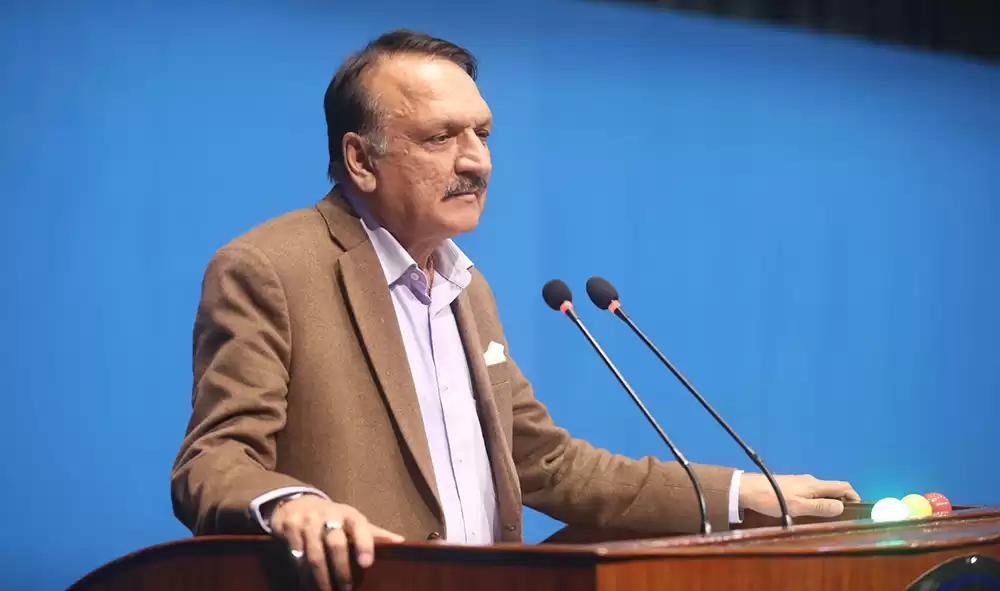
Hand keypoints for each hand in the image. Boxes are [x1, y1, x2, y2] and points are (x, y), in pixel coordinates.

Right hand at [270, 495, 403, 590]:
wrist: (298, 502)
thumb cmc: (333, 517)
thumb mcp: (353, 521)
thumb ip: (375, 534)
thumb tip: (402, 543)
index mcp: (349, 514)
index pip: (361, 528)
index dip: (365, 545)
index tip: (367, 564)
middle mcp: (329, 514)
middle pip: (336, 543)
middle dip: (341, 568)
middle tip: (346, 588)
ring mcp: (308, 520)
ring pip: (314, 552)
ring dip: (321, 576)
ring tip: (327, 590)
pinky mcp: (290, 526)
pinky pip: (296, 553)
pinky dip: (301, 571)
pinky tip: (307, 582)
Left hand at [739, 473, 860, 517]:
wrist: (746, 489)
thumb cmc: (771, 498)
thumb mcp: (797, 506)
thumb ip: (819, 506)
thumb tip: (842, 506)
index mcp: (814, 484)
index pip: (843, 486)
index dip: (855, 496)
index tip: (860, 510)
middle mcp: (810, 481)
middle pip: (834, 489)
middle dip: (844, 501)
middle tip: (847, 518)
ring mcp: (800, 483)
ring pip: (822, 491)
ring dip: (831, 502)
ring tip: (832, 518)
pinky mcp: (792, 487)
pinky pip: (812, 493)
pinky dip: (819, 501)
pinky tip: (813, 513)